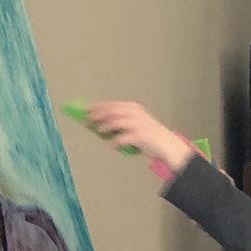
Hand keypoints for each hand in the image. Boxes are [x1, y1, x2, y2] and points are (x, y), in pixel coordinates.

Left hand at [81, 102, 195, 173]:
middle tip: (86, 120)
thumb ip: (118, 123)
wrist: (166, 144)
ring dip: (104, 126)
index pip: (111, 105)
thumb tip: (97, 125)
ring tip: (98, 131)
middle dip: (97, 114)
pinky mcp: (140, 135)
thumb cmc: (148, 136)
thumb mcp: (134, 124)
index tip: (84, 110)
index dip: (96, 107)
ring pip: (115, 121)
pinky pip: (123, 138)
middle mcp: (134, 112)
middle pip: (111, 111)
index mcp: (132, 108)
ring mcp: (137, 123)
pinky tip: (111, 145)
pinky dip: (115, 141)